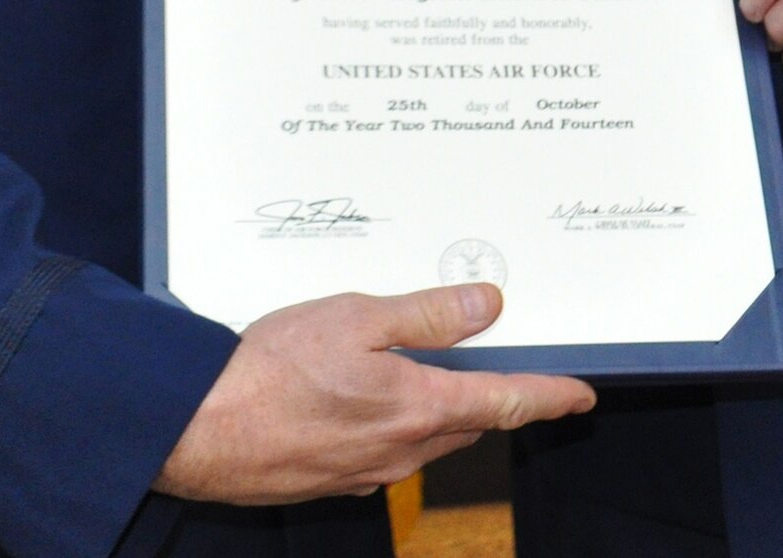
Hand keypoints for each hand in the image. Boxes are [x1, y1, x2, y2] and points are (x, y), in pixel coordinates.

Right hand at [155, 284, 593, 505]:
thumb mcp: (358, 316)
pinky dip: (396, 421)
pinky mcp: (336, 477)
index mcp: (417, 406)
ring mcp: (368, 470)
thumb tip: (488, 305)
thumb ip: (428, 314)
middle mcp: (401, 449)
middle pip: (469, 422)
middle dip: (491, 396)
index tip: (581, 395)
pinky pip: (387, 450)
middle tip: (503, 363)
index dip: (550, 397)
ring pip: (428, 438)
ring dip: (441, 408)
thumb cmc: (272, 369)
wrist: (201, 427)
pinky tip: (367, 394)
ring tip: (431, 368)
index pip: (506, 403)